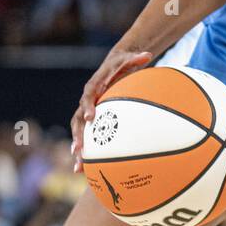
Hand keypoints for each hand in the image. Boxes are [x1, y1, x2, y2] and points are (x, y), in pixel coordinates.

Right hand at [71, 48, 153, 171]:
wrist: (114, 66)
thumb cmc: (123, 64)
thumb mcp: (130, 59)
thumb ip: (136, 58)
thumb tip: (147, 55)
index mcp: (94, 87)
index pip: (88, 97)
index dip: (87, 108)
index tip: (89, 119)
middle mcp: (87, 101)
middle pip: (77, 120)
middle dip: (78, 135)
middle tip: (79, 150)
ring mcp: (88, 112)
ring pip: (78, 132)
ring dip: (78, 149)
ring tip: (79, 167)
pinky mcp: (93, 120)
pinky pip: (88, 137)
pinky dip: (86, 152)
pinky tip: (87, 170)